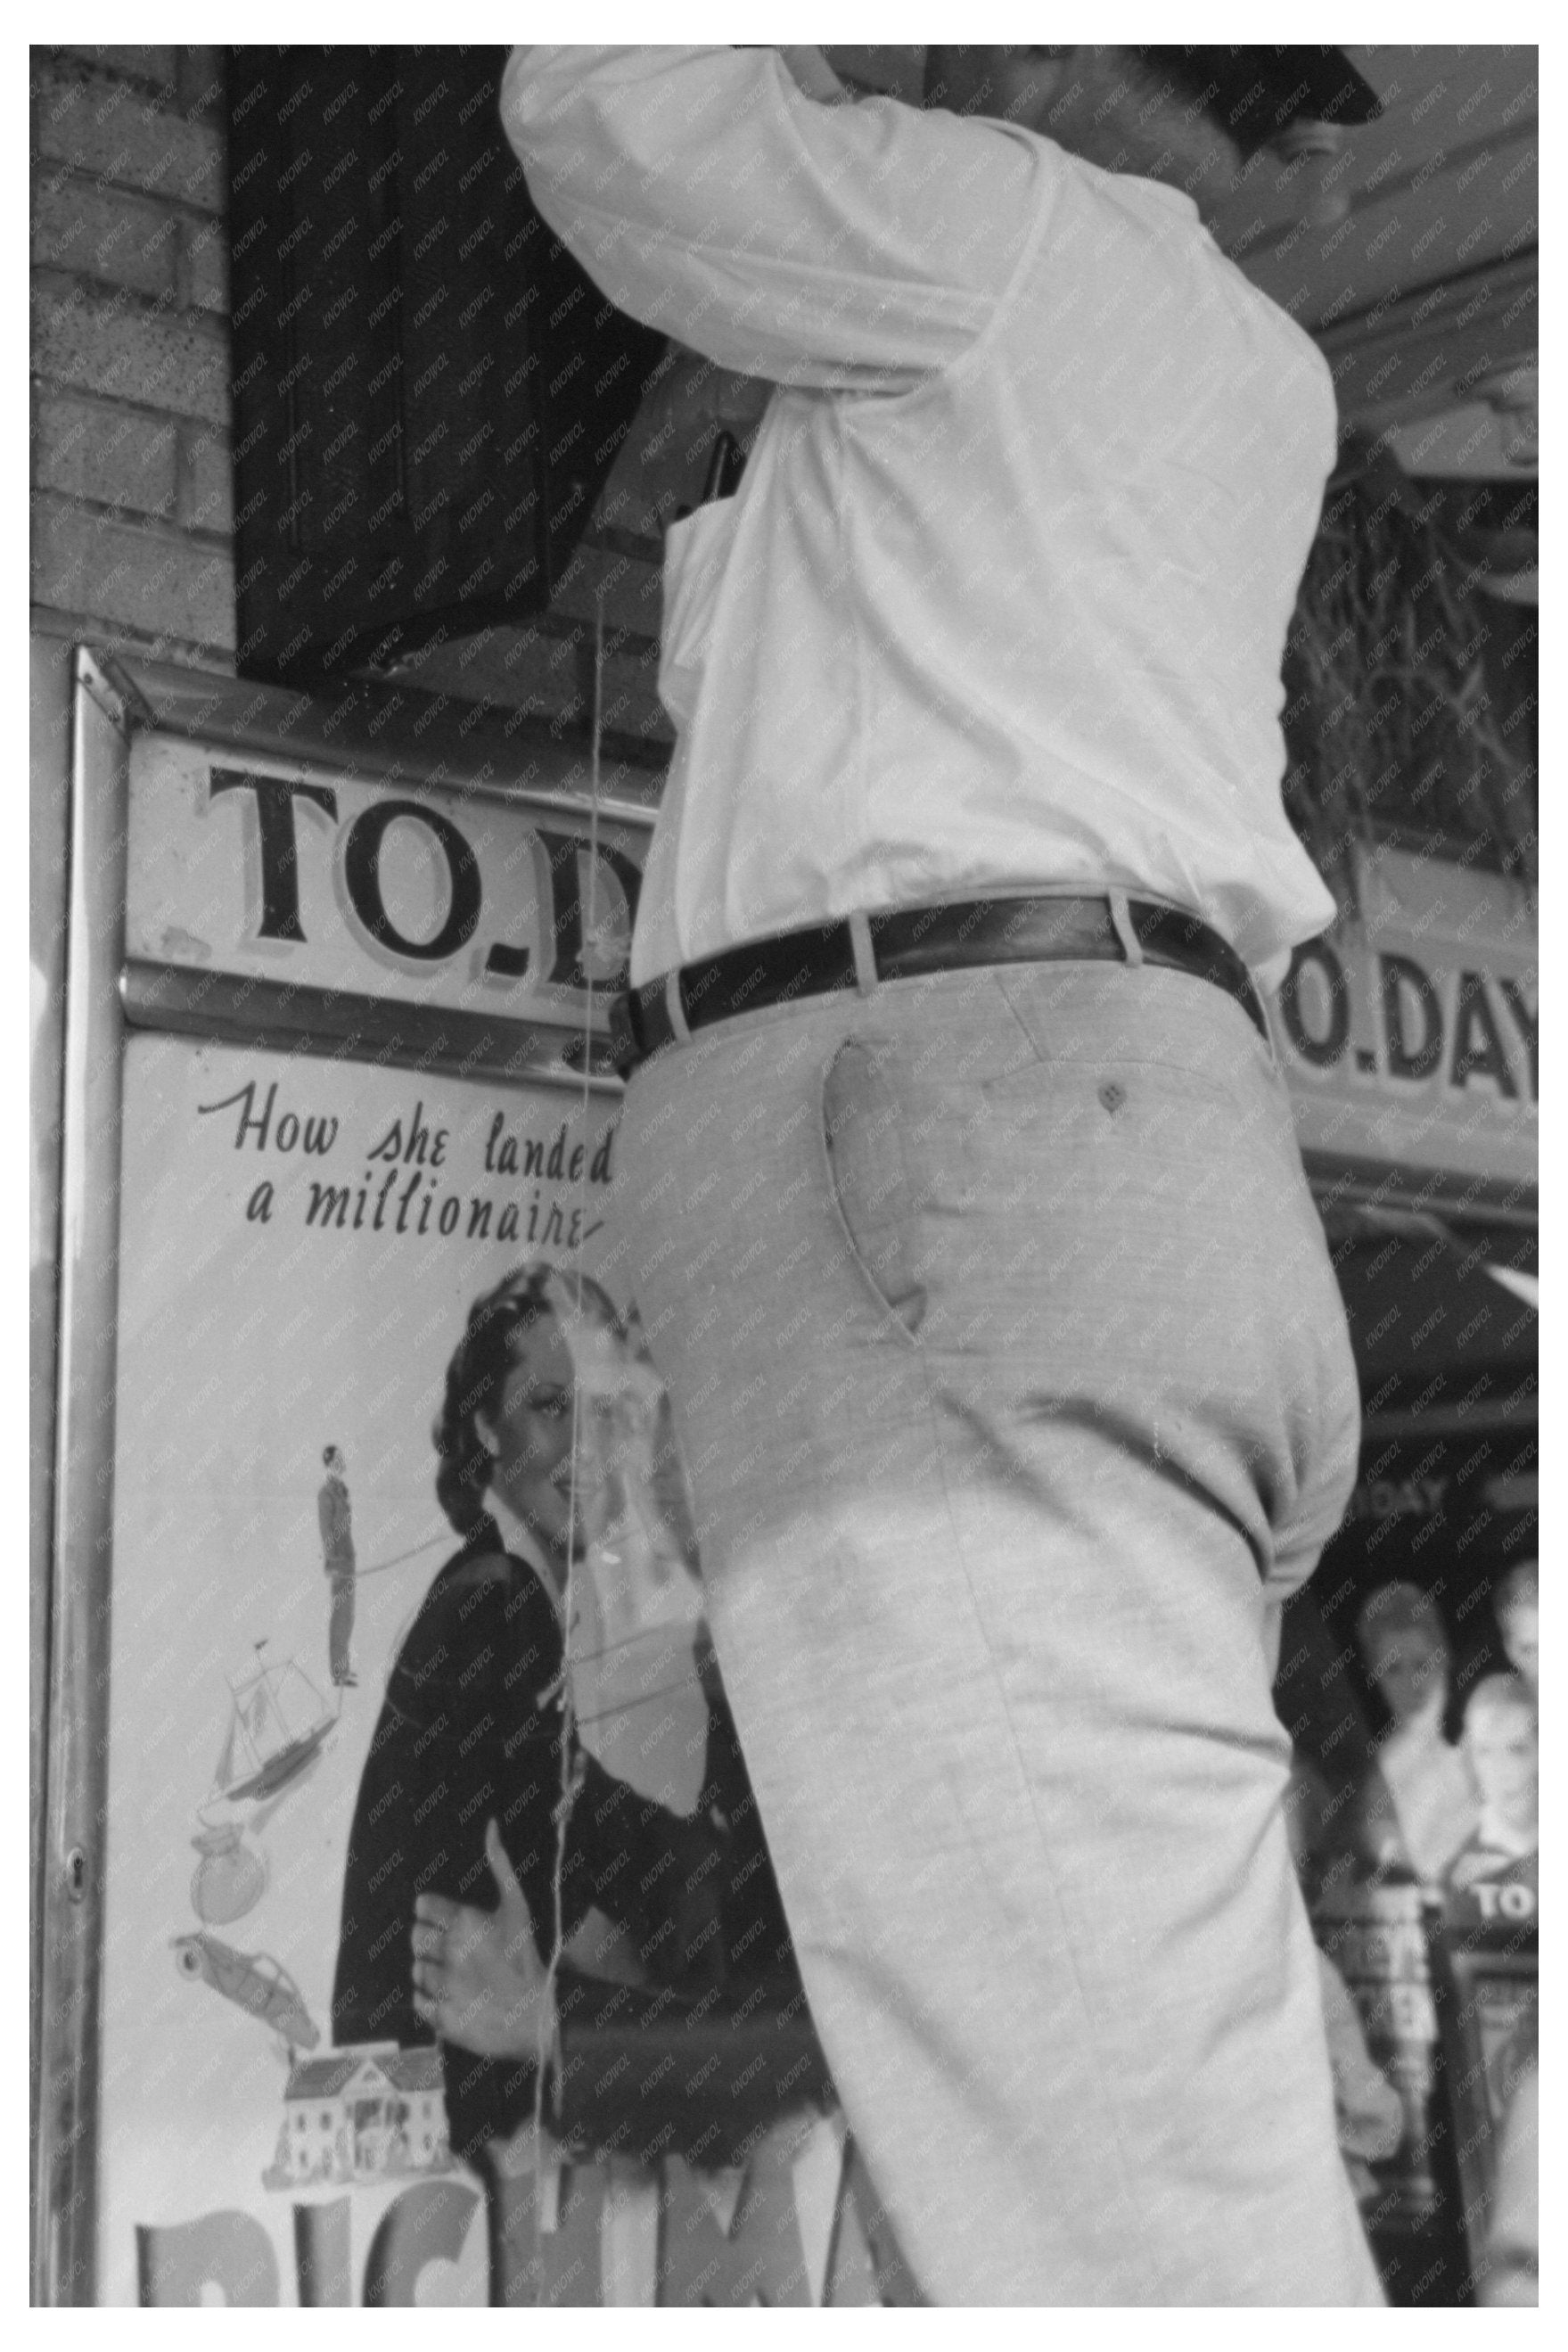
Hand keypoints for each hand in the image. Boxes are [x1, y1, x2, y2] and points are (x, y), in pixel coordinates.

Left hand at [411, 1820, 553, 2059]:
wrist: (538, 2016)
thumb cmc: (527, 1956)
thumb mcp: (517, 1905)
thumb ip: (499, 1863)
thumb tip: (490, 1824)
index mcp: (466, 1922)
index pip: (422, 1906)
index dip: (434, 1912)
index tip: (448, 1920)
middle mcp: (451, 1953)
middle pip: (416, 1936)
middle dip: (431, 1940)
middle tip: (453, 1948)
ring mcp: (445, 1987)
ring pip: (417, 1969)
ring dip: (433, 1970)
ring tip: (457, 1973)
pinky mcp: (442, 2017)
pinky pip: (418, 2000)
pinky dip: (431, 1999)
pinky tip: (453, 1995)